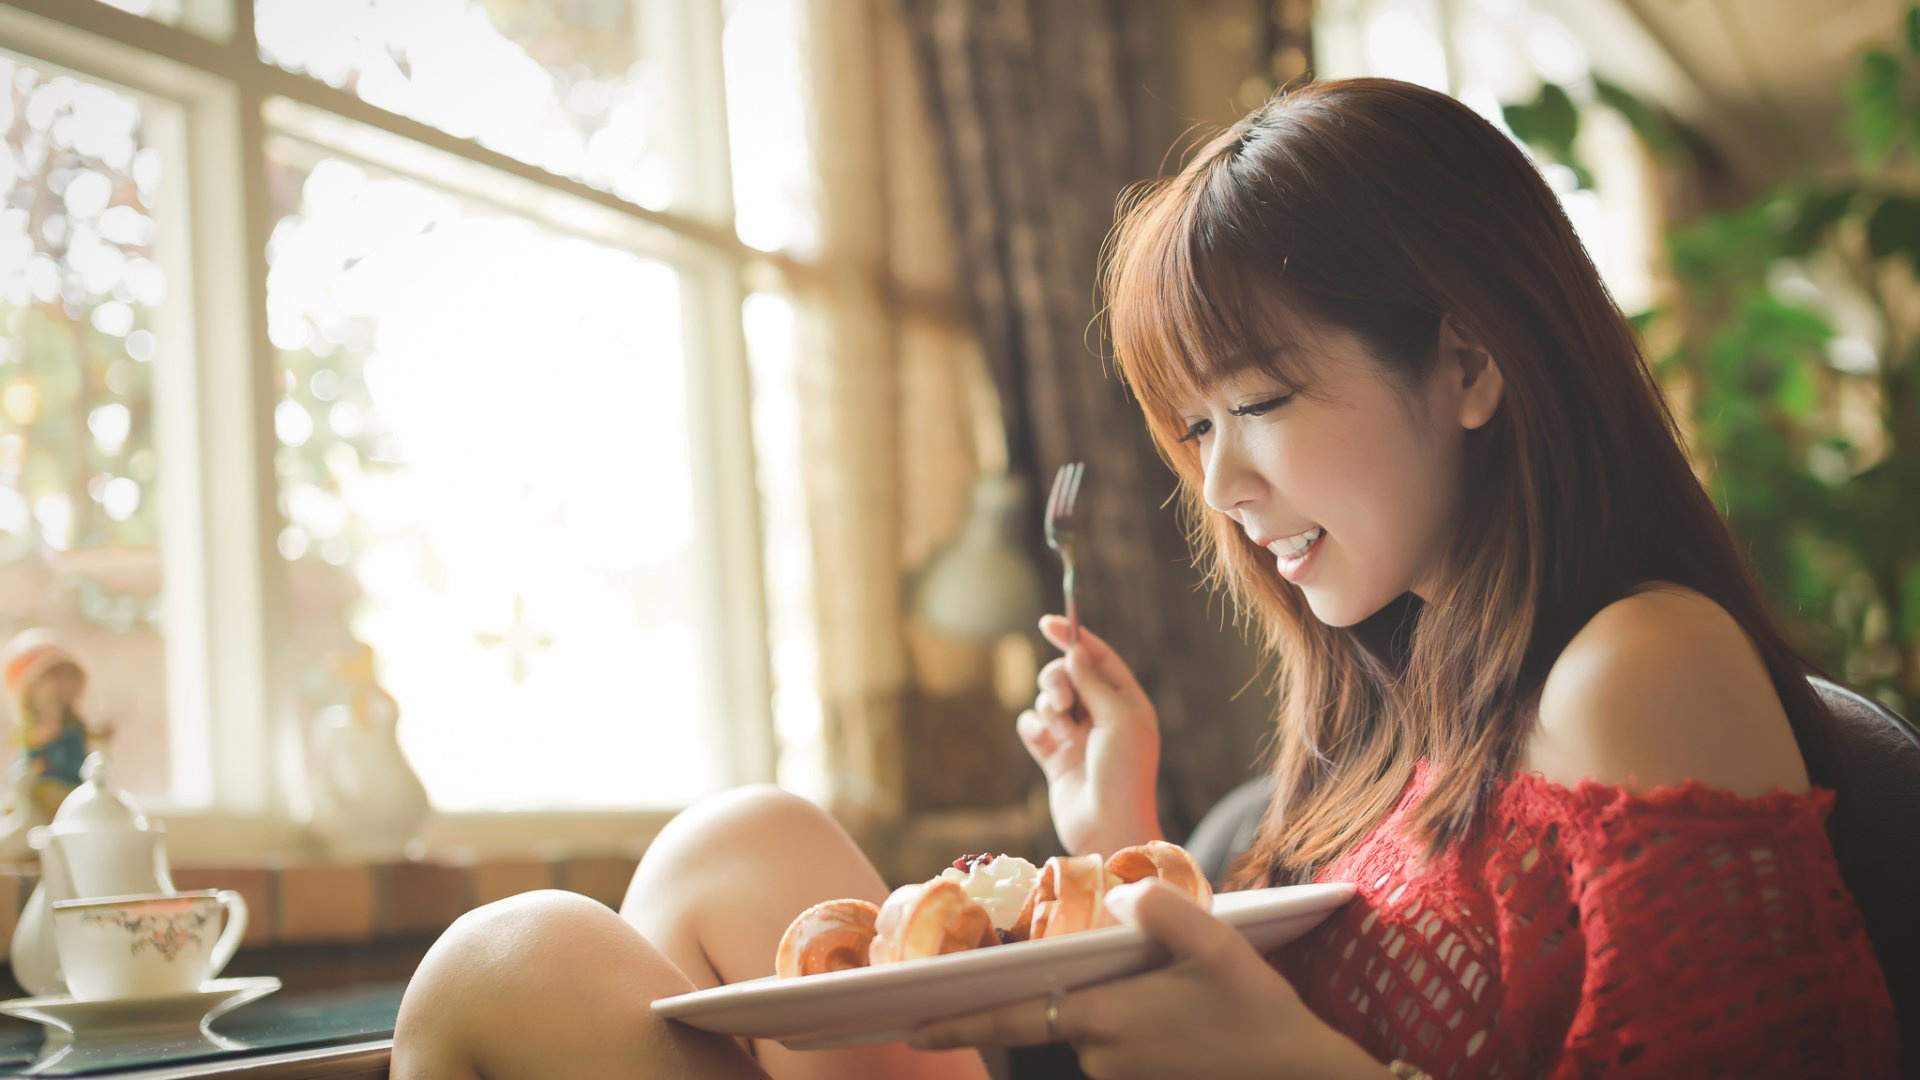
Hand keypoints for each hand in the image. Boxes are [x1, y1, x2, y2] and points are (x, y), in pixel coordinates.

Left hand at [908, 880, 1383, 1079]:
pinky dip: (1131, 1027)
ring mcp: (1121, 1077)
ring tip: (1174, 992)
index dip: (953, 1018)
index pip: (1007, 1016)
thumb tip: (1112, 894)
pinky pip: (1118, 1049)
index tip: (907, 1022)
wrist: (1308, 1078)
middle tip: (1021, 992)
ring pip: (1089, 1031)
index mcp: (1102, 1017)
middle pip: (1048, 1017)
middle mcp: (1099, 1055)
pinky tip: (1184, 1015)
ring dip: (1105, 1009)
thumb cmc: (1259, 1012)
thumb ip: (1156, 907)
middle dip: (1031, 1001)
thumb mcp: (1214, 941)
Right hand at [1017, 616, 1161, 855]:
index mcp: (1126, 702)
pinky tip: (1044, 744)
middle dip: (1058, 682)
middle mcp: (1101, 716)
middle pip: (1067, 675)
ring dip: (1049, 709)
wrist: (1108, 828)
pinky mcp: (1054, 756)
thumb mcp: (1118, 719)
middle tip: (1064, 704)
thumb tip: (1075, 650)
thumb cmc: (1124, 774)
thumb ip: (1094, 681)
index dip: (1074, 638)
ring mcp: (1076, 736)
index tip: (1048, 622)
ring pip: (1047, 699)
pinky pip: (1032, 726)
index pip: (1098, 658)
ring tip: (1063, 734)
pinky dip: (1034, 729)